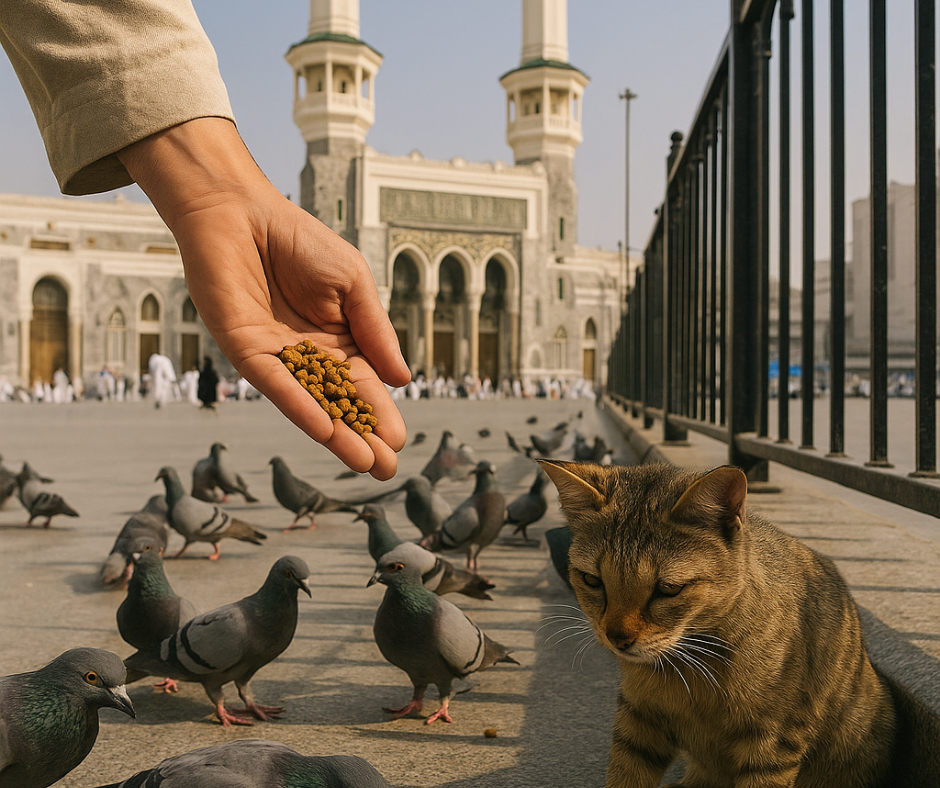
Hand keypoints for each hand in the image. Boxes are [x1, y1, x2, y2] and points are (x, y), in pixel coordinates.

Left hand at [117, 118, 410, 478]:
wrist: (242, 211)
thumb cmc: (299, 242)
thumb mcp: (353, 284)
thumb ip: (375, 330)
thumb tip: (403, 380)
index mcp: (336, 341)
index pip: (363, 386)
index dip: (380, 414)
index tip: (399, 442)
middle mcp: (306, 357)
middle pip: (338, 404)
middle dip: (361, 436)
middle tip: (385, 470)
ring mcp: (276, 357)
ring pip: (310, 402)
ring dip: (335, 433)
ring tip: (361, 461)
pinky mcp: (244, 349)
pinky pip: (275, 382)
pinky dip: (299, 404)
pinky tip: (323, 428)